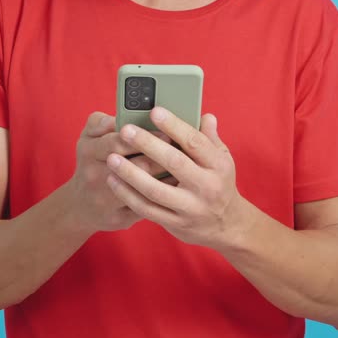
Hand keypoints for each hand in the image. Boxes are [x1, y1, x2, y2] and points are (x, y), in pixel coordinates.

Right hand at [67, 112, 171, 232]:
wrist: (80, 205)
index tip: (167, 132)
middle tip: (182, 149)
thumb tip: (121, 117)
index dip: (145, 137)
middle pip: (135, 164)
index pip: (119, 141)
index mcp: (89, 150)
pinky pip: (145, 207)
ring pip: (143, 188)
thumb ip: (102, 122)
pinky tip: (178, 187)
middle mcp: (94, 175)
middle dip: (162, 157)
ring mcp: (105, 199)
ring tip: (185, 167)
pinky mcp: (118, 217)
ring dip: (166, 177)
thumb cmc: (90, 162)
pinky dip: (164, 197)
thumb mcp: (88, 137)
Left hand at [104, 107, 251, 249]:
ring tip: (112, 157)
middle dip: (147, 145)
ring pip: (155, 190)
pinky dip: (128, 195)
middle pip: (174, 163)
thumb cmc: (219, 183)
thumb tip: (205, 116)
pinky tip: (113, 180)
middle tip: (125, 130)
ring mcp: (190, 208)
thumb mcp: (222, 159)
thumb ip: (210, 138)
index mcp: (218, 166)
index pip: (195, 142)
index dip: (174, 126)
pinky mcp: (175, 223)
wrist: (226, 225)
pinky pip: (147, 209)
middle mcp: (206, 187)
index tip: (154, 111)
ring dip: (131, 173)